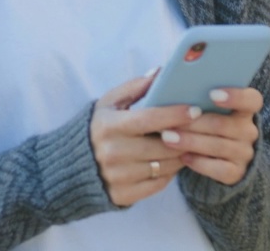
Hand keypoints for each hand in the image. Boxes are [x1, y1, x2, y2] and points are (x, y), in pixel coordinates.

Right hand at [90, 73, 200, 206]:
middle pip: (162, 146)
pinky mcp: (123, 195)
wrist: (71, 165)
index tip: (195, 110)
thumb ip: (134, 87)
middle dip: (185, 138)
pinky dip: (170, 173)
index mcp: (109, 126)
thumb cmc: (98, 128)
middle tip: (198, 130)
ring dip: (180, 156)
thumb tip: (160, 73)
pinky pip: (159, 184)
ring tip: (186, 145)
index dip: (174, 114)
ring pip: (165, 166)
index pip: (149, 119)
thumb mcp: (109, 103)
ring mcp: (118, 176)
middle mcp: (112, 152)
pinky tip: (170, 162)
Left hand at [158, 87, 262, 186]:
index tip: (212, 94)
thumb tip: (165, 76)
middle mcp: (248, 131)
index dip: (235, 96)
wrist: (220, 158)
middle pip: (224, 124)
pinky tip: (183, 157)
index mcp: (244, 109)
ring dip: (190, 141)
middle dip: (194, 123)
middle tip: (169, 121)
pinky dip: (200, 163)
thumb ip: (194, 95)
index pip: (252, 99)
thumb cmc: (204, 123)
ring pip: (219, 146)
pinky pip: (219, 169)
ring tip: (167, 137)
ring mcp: (244, 153)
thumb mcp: (204, 108)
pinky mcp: (237, 172)